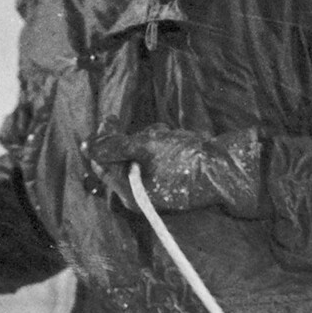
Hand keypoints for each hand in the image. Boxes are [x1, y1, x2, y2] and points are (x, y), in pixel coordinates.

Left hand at [83, 125, 261, 212]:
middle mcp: (140, 193)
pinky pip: (156, 158)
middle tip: (149, 129)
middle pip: (121, 159)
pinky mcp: (169, 178)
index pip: (103, 166)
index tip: (108, 119)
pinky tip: (178, 141)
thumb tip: (86, 146)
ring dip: (150, 139)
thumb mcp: (145, 148)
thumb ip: (114, 147)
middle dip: (134, 139)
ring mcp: (155, 186)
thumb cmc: (185, 160)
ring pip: (140, 154)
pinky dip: (163, 145)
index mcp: (130, 192)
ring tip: (168, 136)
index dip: (102, 141)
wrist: (225, 169)